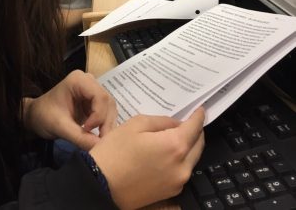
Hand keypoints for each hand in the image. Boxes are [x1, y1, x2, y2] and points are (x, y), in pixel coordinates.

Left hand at [23, 70, 117, 149]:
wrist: (36, 116)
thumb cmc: (44, 117)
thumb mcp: (60, 127)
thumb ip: (80, 137)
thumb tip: (100, 147)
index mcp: (79, 80)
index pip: (100, 96)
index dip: (98, 115)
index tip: (87, 130)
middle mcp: (89, 81)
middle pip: (107, 101)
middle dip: (105, 122)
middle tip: (99, 141)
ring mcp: (92, 90)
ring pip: (109, 107)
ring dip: (107, 124)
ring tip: (98, 139)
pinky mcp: (94, 100)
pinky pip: (106, 112)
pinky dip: (104, 124)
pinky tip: (97, 135)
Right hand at [90, 108, 204, 208]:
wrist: (100, 185)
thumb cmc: (116, 151)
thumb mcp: (136, 125)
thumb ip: (161, 122)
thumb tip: (176, 125)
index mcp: (175, 146)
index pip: (195, 127)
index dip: (199, 116)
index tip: (200, 109)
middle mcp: (182, 166)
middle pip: (199, 144)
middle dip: (196, 130)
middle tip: (190, 120)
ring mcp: (178, 182)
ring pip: (192, 158)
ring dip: (189, 145)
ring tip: (178, 134)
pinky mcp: (171, 192)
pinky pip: (182, 170)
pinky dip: (181, 159)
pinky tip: (168, 152)